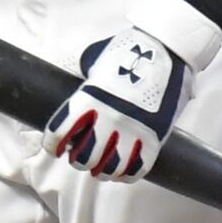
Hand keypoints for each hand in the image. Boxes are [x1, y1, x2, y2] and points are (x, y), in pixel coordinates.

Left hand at [44, 0, 215, 183]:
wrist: (168, 48)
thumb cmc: (129, 49)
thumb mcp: (95, 58)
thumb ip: (82, 75)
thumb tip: (74, 79)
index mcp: (88, 99)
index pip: (60, 134)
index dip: (53, 145)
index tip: (56, 148)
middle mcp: (107, 119)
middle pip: (83, 158)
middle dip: (78, 159)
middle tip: (81, 155)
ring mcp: (132, 130)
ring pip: (109, 169)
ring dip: (102, 170)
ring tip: (101, 167)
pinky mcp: (154, 137)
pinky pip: (137, 169)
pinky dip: (126, 174)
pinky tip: (122, 170)